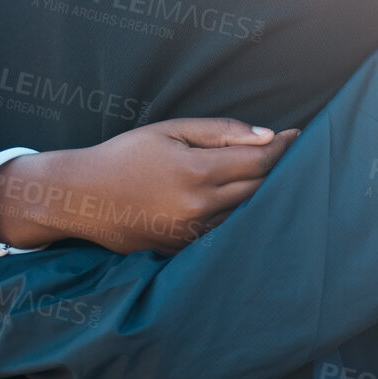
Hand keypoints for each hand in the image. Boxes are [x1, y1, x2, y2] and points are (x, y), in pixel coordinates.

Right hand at [0, 119, 299, 255]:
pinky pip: (225, 230)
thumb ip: (220, 132)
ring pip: (246, 213)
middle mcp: (198, 206)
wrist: (81, 198)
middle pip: (259, 189)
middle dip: (280, 171)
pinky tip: (246, 200)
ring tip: (278, 177)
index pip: (259, 161)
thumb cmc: (125, 154)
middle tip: (293, 155)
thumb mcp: (170, 130)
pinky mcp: (184, 247)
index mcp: (196, 172)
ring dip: (265, 196)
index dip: (283, 148)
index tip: (296, 137)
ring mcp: (192, 232)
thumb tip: (266, 136)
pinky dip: (240, 214)